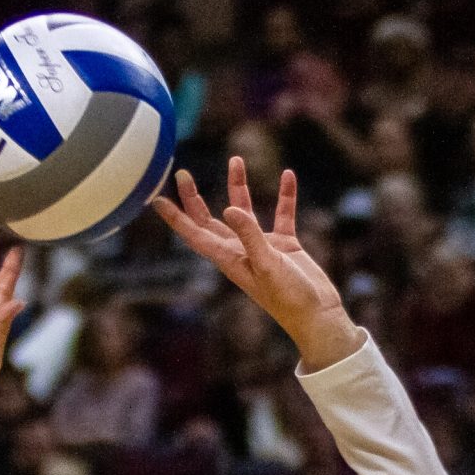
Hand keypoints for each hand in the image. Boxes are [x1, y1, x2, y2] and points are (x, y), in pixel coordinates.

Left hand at [151, 158, 361, 371]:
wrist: (317, 315)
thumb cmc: (289, 298)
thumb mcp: (268, 265)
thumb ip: (250, 236)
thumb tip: (230, 208)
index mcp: (229, 259)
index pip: (195, 235)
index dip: (175, 218)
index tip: (157, 200)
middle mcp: (240, 251)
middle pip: (210, 220)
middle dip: (194, 197)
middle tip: (182, 174)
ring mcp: (262, 247)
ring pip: (245, 210)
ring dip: (238, 186)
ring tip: (236, 160)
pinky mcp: (284, 245)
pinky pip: (282, 214)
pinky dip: (284, 196)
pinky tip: (288, 176)